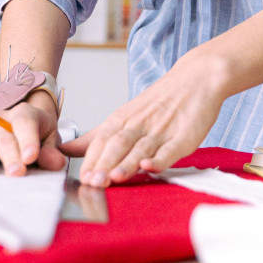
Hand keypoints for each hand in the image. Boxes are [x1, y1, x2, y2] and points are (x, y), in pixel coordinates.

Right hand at [0, 91, 66, 175]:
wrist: (25, 126)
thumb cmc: (38, 135)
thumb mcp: (50, 139)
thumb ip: (52, 151)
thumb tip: (55, 162)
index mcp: (25, 114)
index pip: (26, 122)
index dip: (28, 139)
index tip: (31, 156)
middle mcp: (1, 119)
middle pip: (4, 136)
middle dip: (10, 156)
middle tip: (17, 172)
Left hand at [59, 52, 225, 186]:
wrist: (196, 79)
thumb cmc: (159, 102)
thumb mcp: (125, 115)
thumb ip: (96, 137)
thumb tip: (66, 150)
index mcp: (123, 119)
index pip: (101, 140)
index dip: (90, 159)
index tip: (80, 178)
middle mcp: (139, 124)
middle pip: (117, 144)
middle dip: (103, 164)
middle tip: (91, 183)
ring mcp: (162, 130)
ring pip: (140, 148)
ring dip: (126, 164)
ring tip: (113, 179)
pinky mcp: (184, 136)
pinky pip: (170, 149)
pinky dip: (159, 159)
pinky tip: (149, 167)